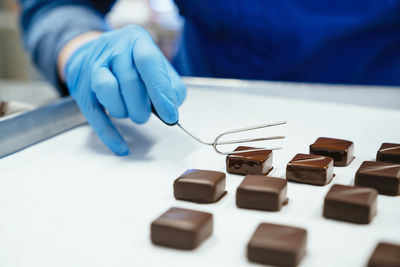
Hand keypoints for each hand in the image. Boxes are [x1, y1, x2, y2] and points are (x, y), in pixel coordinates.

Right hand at [63, 25, 185, 155]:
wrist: (94, 54)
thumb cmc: (133, 63)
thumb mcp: (156, 65)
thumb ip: (170, 85)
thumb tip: (171, 108)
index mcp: (137, 40)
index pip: (148, 62)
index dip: (160, 91)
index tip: (170, 115)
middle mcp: (113, 48)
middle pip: (129, 81)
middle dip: (141, 106)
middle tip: (146, 115)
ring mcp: (93, 67)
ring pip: (108, 91)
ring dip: (125, 111)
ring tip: (131, 112)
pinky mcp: (83, 89)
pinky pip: (95, 114)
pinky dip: (110, 134)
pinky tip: (122, 147)